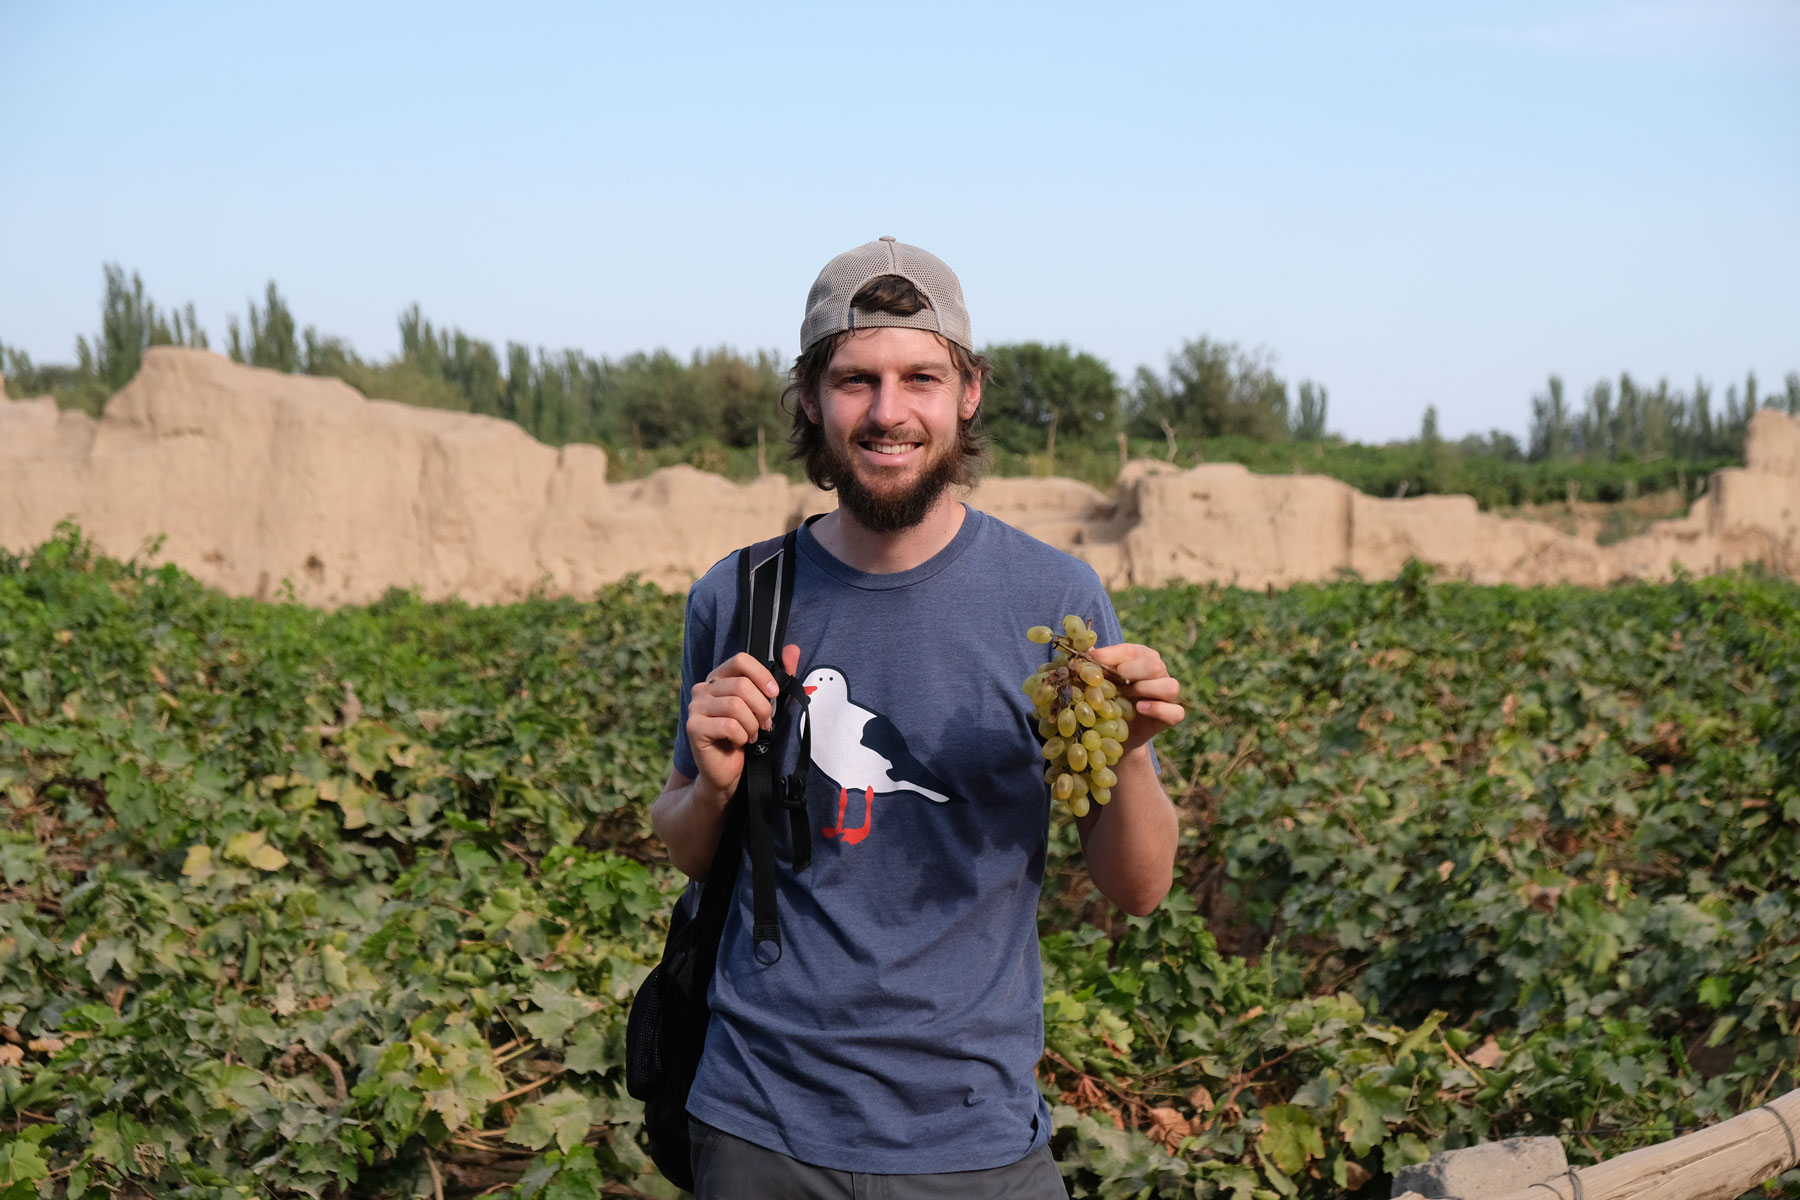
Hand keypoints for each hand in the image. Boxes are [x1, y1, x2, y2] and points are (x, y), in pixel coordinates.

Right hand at [687, 643, 801, 799]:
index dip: (762, 675)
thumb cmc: (746, 737)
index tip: (774, 693)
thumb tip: (793, 650)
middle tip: (765, 724)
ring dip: (752, 724)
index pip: (740, 660)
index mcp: (719, 678)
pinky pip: (728, 725)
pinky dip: (742, 736)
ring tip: (752, 734)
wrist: (728, 772)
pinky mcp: (693, 727)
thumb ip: (778, 679)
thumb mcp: (766, 706)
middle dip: (761, 707)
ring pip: (735, 705)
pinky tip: (740, 742)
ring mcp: (695, 707)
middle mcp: (703, 688)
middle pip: (741, 685)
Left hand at [1085, 642, 1183, 753]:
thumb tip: (1079, 653)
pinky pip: (1175, 712)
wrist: (1115, 731)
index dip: (1112, 655)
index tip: (1093, 660)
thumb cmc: (1107, 698)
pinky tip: (1140, 709)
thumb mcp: (1098, 681)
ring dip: (1145, 690)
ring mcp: (1167, 694)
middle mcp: (1158, 672)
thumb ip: (1091, 666)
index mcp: (1141, 657)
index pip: (1131, 650)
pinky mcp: (1171, 715)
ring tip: (1126, 696)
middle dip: (1131, 672)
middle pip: (1154, 664)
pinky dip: (1158, 710)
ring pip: (1170, 686)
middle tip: (1115, 682)